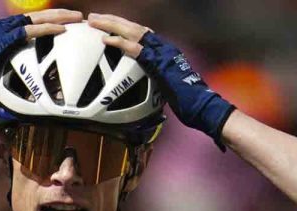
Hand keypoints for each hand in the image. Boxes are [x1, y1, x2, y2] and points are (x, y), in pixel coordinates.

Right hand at [0, 9, 82, 113]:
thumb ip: (6, 66)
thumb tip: (19, 78)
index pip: (27, 22)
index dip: (46, 22)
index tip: (63, 25)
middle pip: (34, 15)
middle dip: (57, 14)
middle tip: (76, 16)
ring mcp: (1, 30)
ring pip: (36, 18)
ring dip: (58, 17)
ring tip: (76, 18)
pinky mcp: (3, 40)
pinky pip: (30, 31)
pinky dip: (47, 30)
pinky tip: (63, 31)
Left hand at [87, 13, 234, 149]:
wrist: (202, 107)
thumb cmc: (188, 103)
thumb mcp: (167, 87)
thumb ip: (154, 80)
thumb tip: (142, 86)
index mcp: (165, 51)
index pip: (140, 33)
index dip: (122, 28)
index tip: (106, 25)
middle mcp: (164, 47)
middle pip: (134, 27)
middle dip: (112, 21)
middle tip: (94, 18)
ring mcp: (163, 53)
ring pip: (133, 31)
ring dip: (111, 25)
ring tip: (94, 21)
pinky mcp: (159, 63)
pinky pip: (136, 49)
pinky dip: (119, 42)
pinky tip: (105, 39)